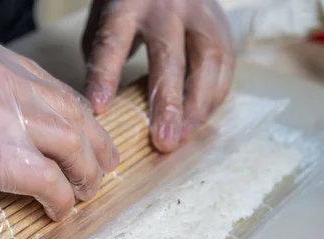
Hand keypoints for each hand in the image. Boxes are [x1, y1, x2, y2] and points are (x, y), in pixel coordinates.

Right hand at [0, 28, 118, 220]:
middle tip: (102, 166)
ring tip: (85, 192)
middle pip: (71, 110)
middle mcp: (2, 74)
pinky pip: (48, 179)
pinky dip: (59, 198)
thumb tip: (1, 134)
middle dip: (94, 143)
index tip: (82, 136)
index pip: (49, 86)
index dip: (74, 116)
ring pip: (72, 142)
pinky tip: (58, 209)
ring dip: (84, 172)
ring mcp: (1, 111)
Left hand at [82, 0, 234, 151]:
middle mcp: (166, 7)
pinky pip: (224, 66)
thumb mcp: (104, 20)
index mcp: (127, 5)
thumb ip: (103, 58)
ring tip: (182, 137)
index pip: (114, 42)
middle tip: (163, 141)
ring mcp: (199, 15)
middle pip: (169, 57)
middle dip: (167, 103)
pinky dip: (212, 98)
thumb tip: (106, 108)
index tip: (99, 108)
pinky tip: (198, 121)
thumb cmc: (128, 6)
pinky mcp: (221, 26)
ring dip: (197, 107)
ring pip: (207, 63)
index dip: (106, 76)